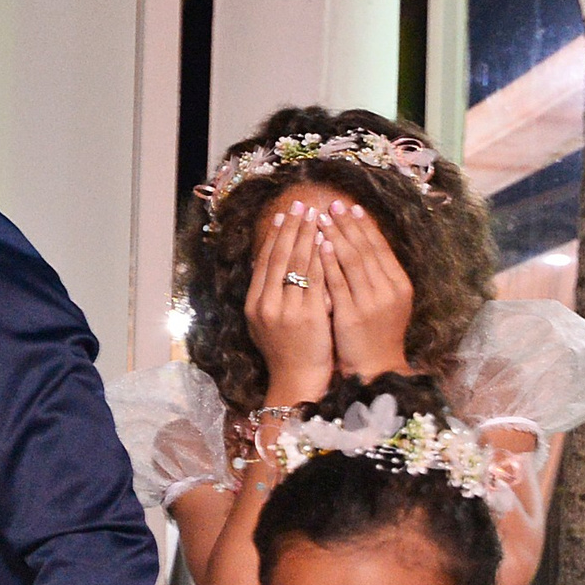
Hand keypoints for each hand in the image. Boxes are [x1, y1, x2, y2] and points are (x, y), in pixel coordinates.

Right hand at [243, 201, 335, 407]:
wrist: (297, 380)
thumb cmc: (285, 351)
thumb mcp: (265, 322)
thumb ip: (267, 294)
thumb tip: (268, 262)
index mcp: (254, 304)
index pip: (265, 261)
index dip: (275, 236)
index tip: (284, 215)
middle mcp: (267, 305)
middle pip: (281, 257)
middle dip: (292, 228)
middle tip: (302, 205)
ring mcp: (288, 310)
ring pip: (299, 264)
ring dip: (309, 236)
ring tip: (318, 215)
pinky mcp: (310, 316)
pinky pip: (318, 279)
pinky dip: (323, 258)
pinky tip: (330, 241)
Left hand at [315, 203, 414, 379]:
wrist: (375, 370)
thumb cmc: (376, 337)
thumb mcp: (386, 303)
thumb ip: (377, 278)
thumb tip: (362, 247)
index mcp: (399, 284)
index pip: (380, 248)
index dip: (365, 226)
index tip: (352, 208)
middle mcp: (388, 290)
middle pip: (366, 249)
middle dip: (348, 225)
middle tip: (333, 204)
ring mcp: (371, 302)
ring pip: (353, 261)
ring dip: (337, 236)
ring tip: (322, 218)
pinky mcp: (352, 315)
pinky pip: (339, 283)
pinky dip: (330, 262)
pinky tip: (320, 245)